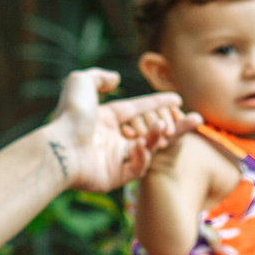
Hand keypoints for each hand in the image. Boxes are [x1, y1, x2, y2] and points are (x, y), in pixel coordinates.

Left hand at [45, 68, 195, 194]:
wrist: (60, 148)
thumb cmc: (69, 115)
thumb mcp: (80, 83)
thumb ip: (98, 77)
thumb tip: (116, 80)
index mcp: (104, 119)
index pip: (137, 109)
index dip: (157, 102)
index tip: (177, 99)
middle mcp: (110, 139)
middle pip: (149, 131)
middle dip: (173, 125)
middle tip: (194, 119)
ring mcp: (113, 159)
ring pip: (148, 148)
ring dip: (158, 137)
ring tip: (163, 127)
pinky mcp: (114, 178)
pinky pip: (137, 167)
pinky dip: (143, 155)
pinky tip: (142, 144)